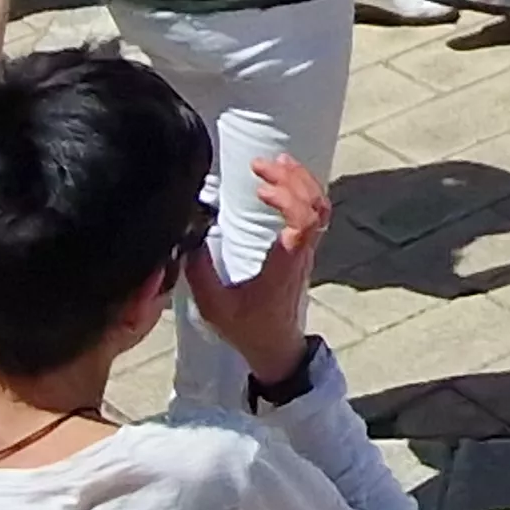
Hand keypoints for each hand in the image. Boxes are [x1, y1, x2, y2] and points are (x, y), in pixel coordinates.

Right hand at [183, 154, 331, 387]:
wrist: (275, 346)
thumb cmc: (248, 328)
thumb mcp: (215, 306)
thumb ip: (201, 273)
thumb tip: (189, 241)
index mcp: (285, 264)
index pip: (304, 223)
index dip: (288, 199)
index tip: (260, 190)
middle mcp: (302, 253)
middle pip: (315, 206)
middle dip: (292, 178)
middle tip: (261, 165)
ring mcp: (307, 251)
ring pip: (320, 208)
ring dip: (301, 181)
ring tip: (275, 163)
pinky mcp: (304, 251)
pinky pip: (315, 214)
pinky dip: (303, 192)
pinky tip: (282, 182)